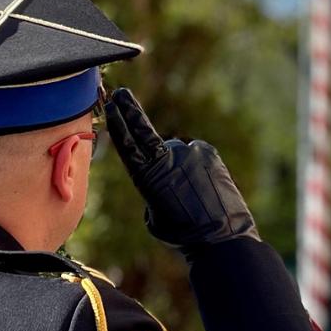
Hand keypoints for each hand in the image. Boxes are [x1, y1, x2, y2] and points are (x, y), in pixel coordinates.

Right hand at [103, 88, 259, 255]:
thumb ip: (152, 188)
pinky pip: (195, 154)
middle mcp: (166, 157)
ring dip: (178, 165)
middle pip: (145, 131)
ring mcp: (189, 152)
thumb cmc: (181, 233)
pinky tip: (203, 186)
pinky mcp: (208, 152)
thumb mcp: (154, 215)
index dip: (118, 123)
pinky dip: (195, 166)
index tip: (110, 103)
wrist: (220, 236)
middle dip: (130, 110)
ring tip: (190, 193)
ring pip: (175, 152)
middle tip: (121, 93)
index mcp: (147, 176)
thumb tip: (163, 173)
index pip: (127, 143)